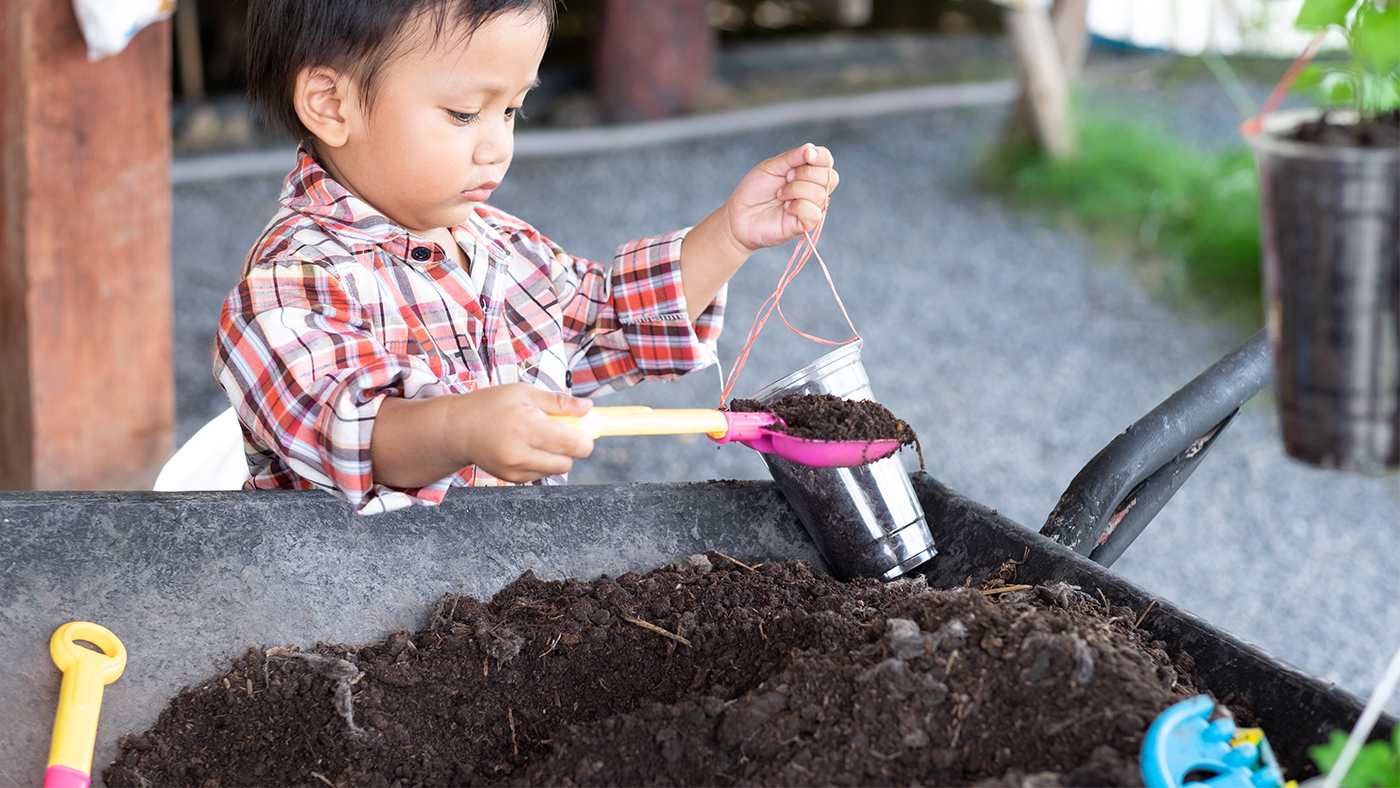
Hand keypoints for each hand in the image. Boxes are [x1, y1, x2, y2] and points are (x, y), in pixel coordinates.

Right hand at [371, 384, 593, 487]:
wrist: (457, 429)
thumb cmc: (491, 405)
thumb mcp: (524, 393)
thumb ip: (559, 402)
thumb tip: (589, 408)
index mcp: (527, 426)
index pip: (572, 444)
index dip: (586, 438)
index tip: (585, 428)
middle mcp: (521, 453)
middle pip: (568, 461)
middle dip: (571, 447)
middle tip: (559, 430)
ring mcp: (515, 470)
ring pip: (556, 470)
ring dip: (557, 455)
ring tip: (538, 436)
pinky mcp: (512, 479)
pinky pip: (541, 474)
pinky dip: (543, 462)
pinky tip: (526, 446)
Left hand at [724, 143, 838, 252]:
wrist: (738, 214)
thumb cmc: (755, 190)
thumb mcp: (771, 167)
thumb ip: (792, 157)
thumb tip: (811, 149)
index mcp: (807, 174)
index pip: (827, 162)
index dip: (822, 157)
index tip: (807, 155)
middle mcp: (813, 191)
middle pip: (829, 176)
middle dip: (805, 173)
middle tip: (785, 179)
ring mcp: (811, 208)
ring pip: (820, 194)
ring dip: (796, 190)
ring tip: (780, 195)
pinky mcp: (805, 225)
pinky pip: (814, 213)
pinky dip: (798, 207)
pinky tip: (785, 208)